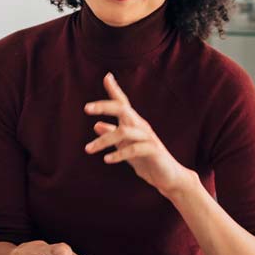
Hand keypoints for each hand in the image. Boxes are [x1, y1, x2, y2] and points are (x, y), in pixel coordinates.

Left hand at [84, 72, 193, 196]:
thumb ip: (112, 136)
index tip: (107, 76)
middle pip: (123, 109)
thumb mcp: (125, 147)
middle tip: (86, 108)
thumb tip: (96, 125)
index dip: (115, 90)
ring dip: (103, 140)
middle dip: (105, 106)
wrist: (167, 177)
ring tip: (88, 149)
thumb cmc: (146, 160)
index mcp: (134, 124)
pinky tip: (107, 159)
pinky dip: (119, 154)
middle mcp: (141, 126)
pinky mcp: (153, 150)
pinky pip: (134, 149)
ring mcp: (148, 137)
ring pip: (124, 132)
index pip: (123, 104)